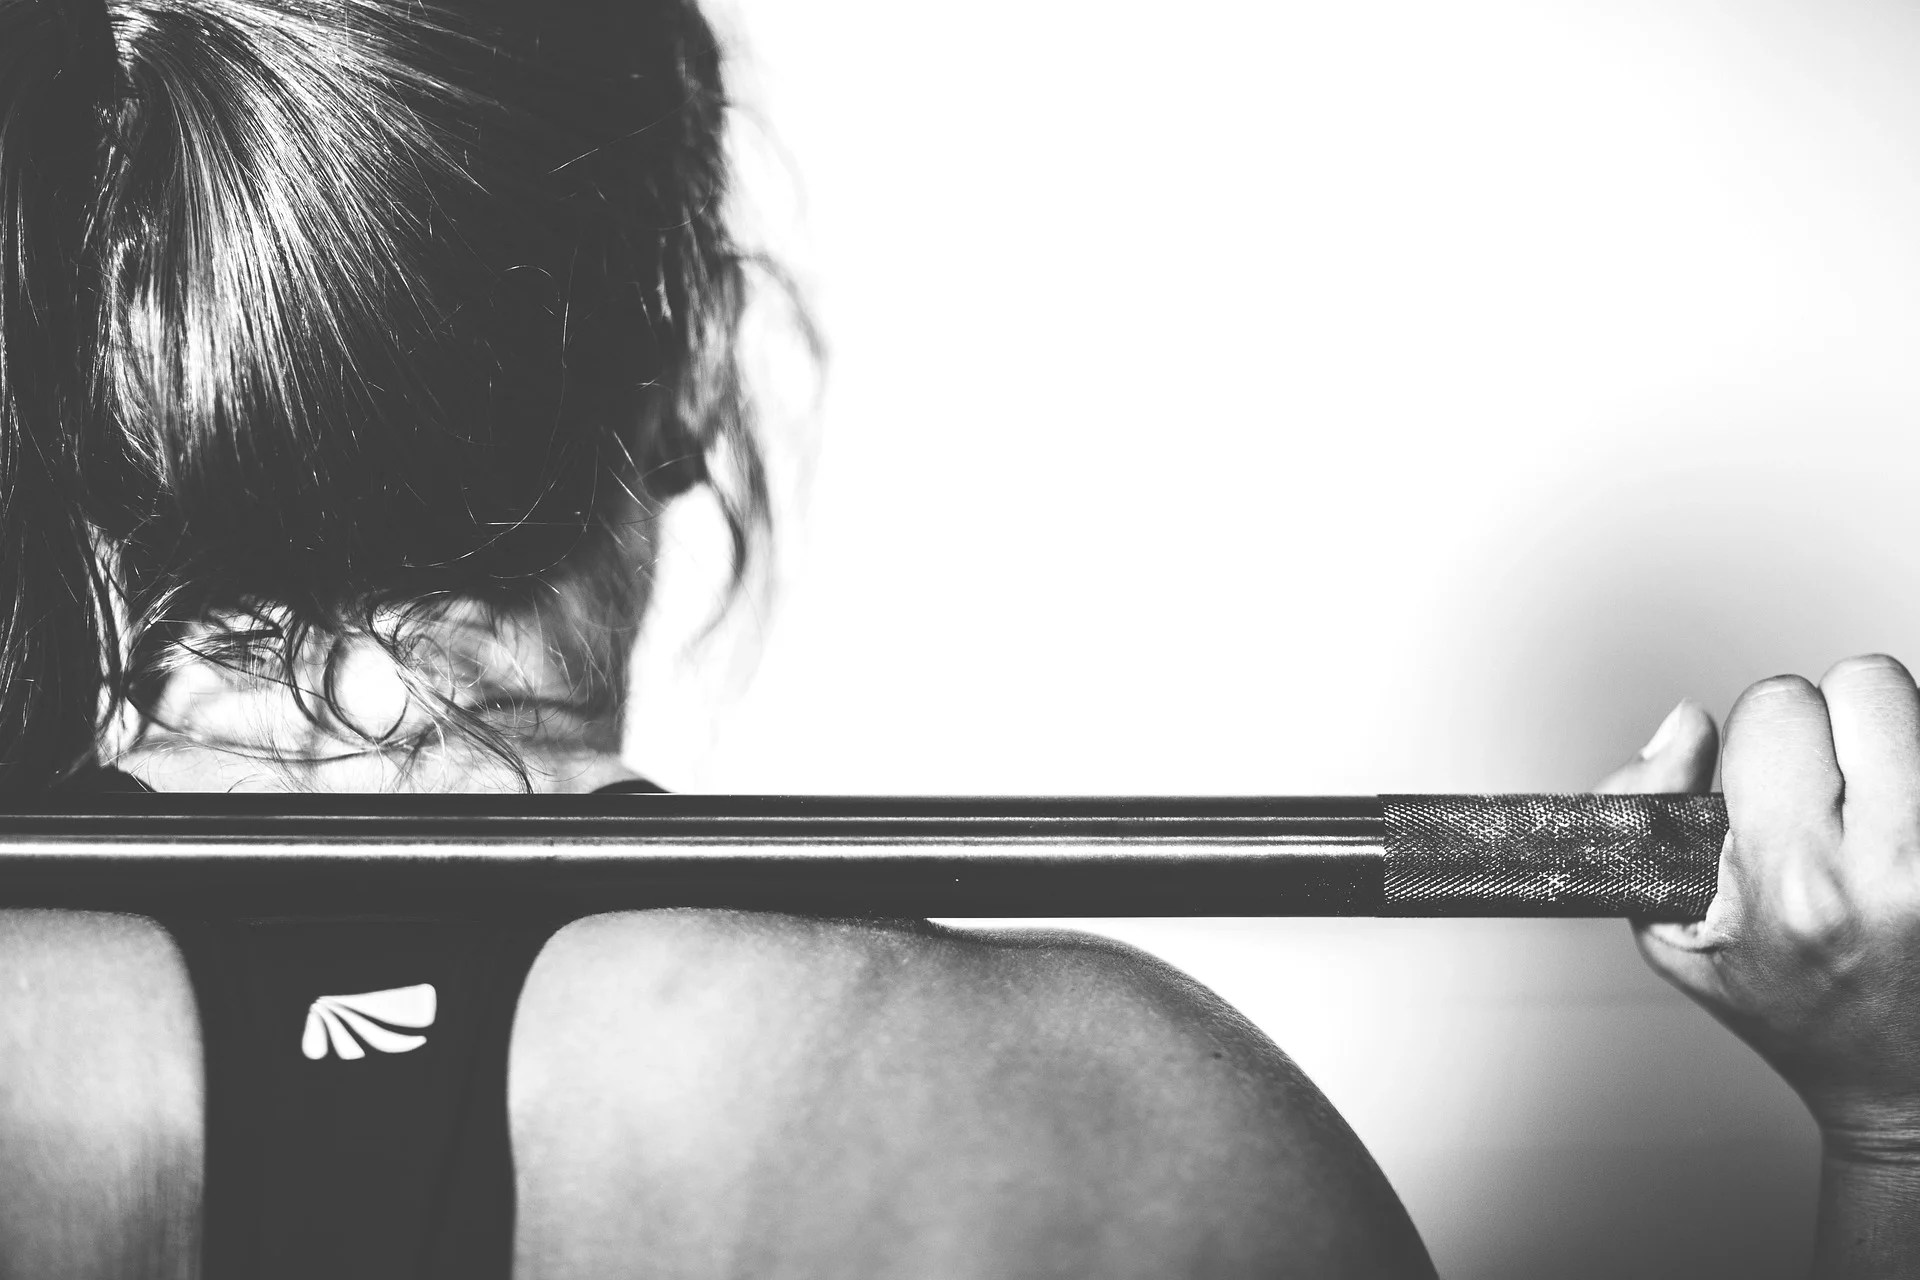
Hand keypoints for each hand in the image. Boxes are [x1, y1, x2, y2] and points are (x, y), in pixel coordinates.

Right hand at [1600, 657, 1919, 1156]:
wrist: (1908, 1088)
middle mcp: (1895, 866)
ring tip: (1877, 807)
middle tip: (1831, 787)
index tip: (1766, 784)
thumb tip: (1686, 722)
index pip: (1778, 704)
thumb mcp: (1673, 929)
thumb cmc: (1796, 1012)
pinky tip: (1908, 831)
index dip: (1761, 736)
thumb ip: (1648, 810)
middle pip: (1864, 682)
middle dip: (1835, 721)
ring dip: (1893, 740)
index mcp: (1798, 879)